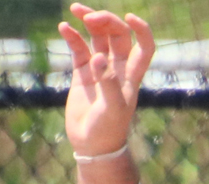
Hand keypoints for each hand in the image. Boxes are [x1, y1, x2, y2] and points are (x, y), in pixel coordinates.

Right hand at [59, 5, 154, 158]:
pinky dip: (72, 36)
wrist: (91, 146)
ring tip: (75, 9)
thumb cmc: (108, 130)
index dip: (141, 29)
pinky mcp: (82, 73)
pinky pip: (78, 48)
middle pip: (117, 34)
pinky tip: (63, 27)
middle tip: (90, 17)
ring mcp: (99, 68)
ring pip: (97, 37)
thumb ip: (107, 82)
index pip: (144, 45)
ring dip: (89, 21)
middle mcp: (117, 67)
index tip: (130, 17)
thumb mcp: (112, 108)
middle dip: (106, 21)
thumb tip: (98, 58)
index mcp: (131, 74)